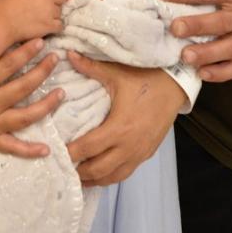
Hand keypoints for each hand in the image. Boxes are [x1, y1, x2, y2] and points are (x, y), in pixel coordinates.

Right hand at [0, 0, 71, 41]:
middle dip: (57, 0)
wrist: (2, 22)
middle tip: (47, 5)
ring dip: (53, 14)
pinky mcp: (49, 25)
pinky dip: (54, 26)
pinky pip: (60, 24)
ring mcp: (49, 10)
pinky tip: (45, 25)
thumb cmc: (7, 3)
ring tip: (40, 17)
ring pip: (60, 11)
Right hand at [0, 39, 64, 156]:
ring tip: (62, 92)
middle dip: (41, 71)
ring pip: (24, 117)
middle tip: (55, 58)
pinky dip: (29, 150)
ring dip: (46, 105)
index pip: (7, 64)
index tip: (41, 40)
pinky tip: (47, 149)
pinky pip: (11, 147)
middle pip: (21, 87)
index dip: (25, 52)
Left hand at [65, 55, 183, 185]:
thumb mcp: (116, 73)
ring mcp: (140, 152)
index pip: (88, 148)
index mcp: (119, 127)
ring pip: (113, 176)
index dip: (70, 154)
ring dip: (95, 178)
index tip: (55, 153)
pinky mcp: (147, 154)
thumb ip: (90, 67)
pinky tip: (100, 173)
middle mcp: (129, 145)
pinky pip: (126, 172)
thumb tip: (68, 54)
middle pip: (98, 169)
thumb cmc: (146, 78)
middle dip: (79, 171)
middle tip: (62, 168)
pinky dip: (110, 175)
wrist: (176, 86)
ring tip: (77, 176)